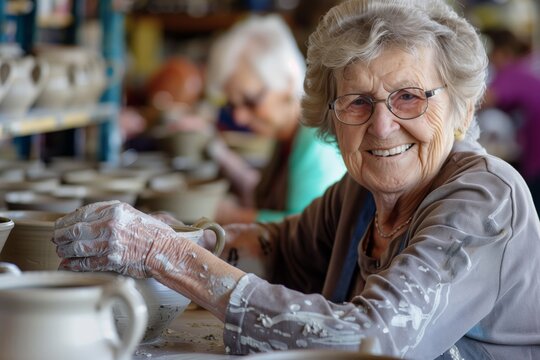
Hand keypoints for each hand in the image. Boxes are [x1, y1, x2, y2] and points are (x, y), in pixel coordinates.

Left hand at [53, 201, 179, 277]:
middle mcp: (110, 225)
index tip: (59, 226)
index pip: (81, 214)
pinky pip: (85, 263)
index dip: (66, 221)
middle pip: (74, 230)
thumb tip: (84, 219)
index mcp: (114, 210)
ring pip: (76, 247)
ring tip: (61, 252)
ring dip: (65, 251)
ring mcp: (110, 243)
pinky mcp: (111, 260)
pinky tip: (68, 265)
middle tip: (56, 240)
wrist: (164, 250)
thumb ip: (109, 213)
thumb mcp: (131, 213)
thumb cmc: (151, 232)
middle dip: (61, 236)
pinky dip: (74, 265)